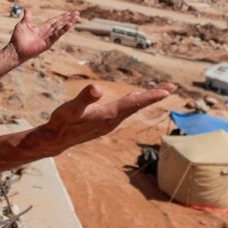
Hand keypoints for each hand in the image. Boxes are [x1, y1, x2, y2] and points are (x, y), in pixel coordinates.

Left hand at [11, 8, 78, 62]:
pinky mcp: (48, 43)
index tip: (69, 13)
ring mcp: (48, 38)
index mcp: (42, 28)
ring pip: (60, 28)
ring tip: (76, 18)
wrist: (16, 49)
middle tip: (77, 14)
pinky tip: (69, 25)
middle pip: (60, 23)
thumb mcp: (22, 24)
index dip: (62, 16)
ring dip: (69, 23)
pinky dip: (63, 30)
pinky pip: (57, 35)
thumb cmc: (18, 39)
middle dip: (68, 19)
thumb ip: (27, 17)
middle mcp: (47, 32)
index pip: (54, 21)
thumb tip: (27, 9)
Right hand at [39, 82, 175, 154]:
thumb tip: (96, 88)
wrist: (56, 140)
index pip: (134, 104)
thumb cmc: (62, 123)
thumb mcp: (71, 108)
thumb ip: (84, 98)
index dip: (150, 96)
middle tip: (171, 87)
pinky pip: (125, 110)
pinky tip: (134, 98)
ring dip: (145, 99)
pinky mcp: (105, 122)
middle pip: (137, 106)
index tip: (167, 91)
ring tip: (159, 91)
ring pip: (132, 108)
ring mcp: (110, 122)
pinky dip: (134, 102)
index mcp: (108, 115)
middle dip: (154, 96)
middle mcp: (113, 120)